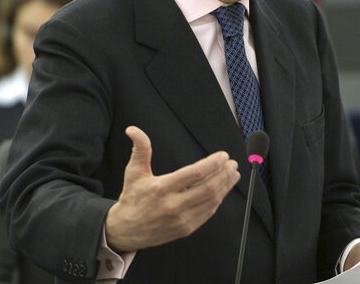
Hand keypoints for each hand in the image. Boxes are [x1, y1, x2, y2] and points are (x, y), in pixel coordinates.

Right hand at [104, 126, 240, 252]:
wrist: (126, 230)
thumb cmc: (132, 198)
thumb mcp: (134, 172)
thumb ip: (140, 149)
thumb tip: (133, 130)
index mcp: (162, 188)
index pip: (194, 173)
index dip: (212, 163)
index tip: (223, 156)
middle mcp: (174, 205)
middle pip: (208, 188)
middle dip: (224, 174)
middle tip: (232, 164)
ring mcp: (182, 219)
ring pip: (211, 201)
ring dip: (226, 186)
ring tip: (233, 174)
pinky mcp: (186, 228)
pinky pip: (208, 212)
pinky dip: (219, 199)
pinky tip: (223, 189)